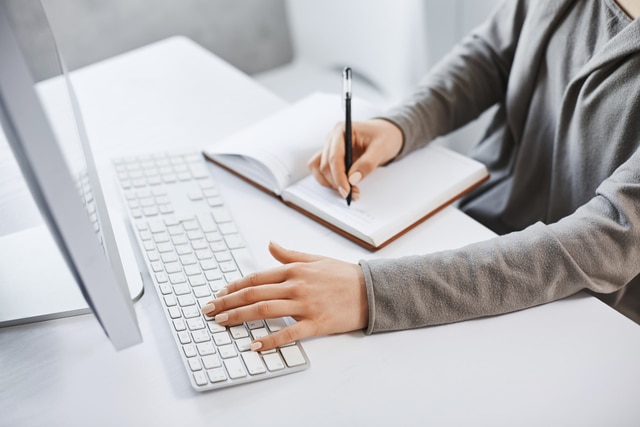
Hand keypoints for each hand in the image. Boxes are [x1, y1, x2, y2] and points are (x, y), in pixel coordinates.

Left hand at [201, 242, 367, 350]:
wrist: (371, 290)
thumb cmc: (343, 275)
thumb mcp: (315, 258)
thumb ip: (290, 255)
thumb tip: (270, 245)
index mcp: (295, 270)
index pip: (256, 277)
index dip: (234, 286)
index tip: (219, 293)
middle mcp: (296, 285)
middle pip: (254, 293)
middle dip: (228, 301)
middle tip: (209, 310)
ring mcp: (305, 305)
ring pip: (265, 310)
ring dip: (239, 316)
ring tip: (221, 322)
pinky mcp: (316, 323)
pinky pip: (289, 333)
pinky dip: (270, 340)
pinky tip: (255, 345)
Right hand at [308, 118, 402, 200]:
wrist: (385, 135)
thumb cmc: (384, 137)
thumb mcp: (381, 149)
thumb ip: (367, 163)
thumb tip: (352, 179)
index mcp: (342, 130)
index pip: (334, 157)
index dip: (339, 177)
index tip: (347, 191)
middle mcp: (332, 138)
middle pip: (325, 166)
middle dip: (337, 183)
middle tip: (353, 194)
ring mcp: (329, 148)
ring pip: (319, 169)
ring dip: (331, 183)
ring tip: (349, 191)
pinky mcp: (330, 157)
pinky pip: (321, 171)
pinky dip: (329, 181)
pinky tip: (343, 185)